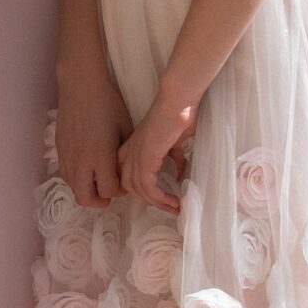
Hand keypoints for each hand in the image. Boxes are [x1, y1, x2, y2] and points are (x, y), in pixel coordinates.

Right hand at [55, 61, 131, 209]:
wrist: (80, 86)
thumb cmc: (108, 103)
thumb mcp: (125, 129)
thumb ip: (125, 155)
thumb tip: (127, 171)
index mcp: (101, 155)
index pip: (109, 190)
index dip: (120, 191)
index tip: (125, 181)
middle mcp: (81, 160)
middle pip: (87, 198)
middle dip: (100, 200)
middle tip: (110, 190)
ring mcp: (67, 156)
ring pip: (74, 188)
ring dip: (87, 188)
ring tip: (98, 176)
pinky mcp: (59, 150)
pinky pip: (66, 174)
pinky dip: (77, 178)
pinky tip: (87, 166)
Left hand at [119, 91, 197, 212]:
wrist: (179, 101)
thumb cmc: (179, 115)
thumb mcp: (174, 142)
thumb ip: (172, 158)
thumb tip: (178, 173)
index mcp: (133, 148)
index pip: (128, 176)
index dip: (144, 191)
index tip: (164, 199)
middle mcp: (129, 152)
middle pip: (130, 186)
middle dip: (150, 200)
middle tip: (171, 207)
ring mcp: (135, 154)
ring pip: (138, 189)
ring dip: (158, 202)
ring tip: (175, 207)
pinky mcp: (145, 156)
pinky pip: (147, 185)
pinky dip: (160, 197)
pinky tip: (174, 200)